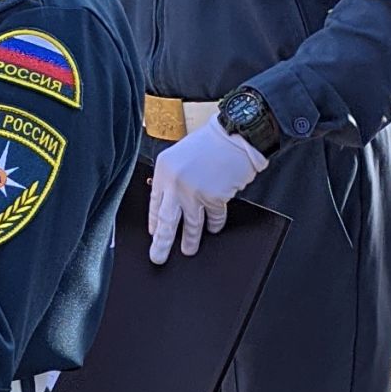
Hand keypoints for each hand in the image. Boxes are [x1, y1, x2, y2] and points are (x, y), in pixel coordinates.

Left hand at [147, 114, 267, 261]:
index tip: (154, 233)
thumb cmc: (212, 141)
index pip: (154, 202)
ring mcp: (193, 192)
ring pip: (190, 224)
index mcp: (164, 169)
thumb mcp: (183, 154)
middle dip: (161, 243)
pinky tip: (214, 229)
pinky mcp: (213, 198)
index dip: (154, 221)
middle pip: (165, 220)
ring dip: (189, 240)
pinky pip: (213, 218)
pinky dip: (214, 225)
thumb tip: (174, 201)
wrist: (236, 135)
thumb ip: (176, 176)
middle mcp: (175, 182)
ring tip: (188, 250)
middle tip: (157, 257)